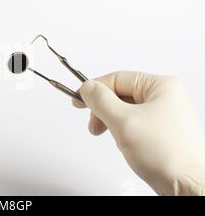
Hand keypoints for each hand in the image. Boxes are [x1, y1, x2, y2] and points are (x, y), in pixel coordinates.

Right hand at [74, 71, 204, 194]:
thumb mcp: (123, 121)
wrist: (186, 185)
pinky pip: (132, 122)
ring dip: (111, 121)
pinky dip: (121, 130)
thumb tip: (87, 88)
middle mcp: (165, 97)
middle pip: (120, 93)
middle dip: (103, 109)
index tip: (78, 100)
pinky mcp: (160, 130)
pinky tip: (123, 141)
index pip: (117, 79)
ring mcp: (163, 114)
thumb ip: (100, 101)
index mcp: (161, 86)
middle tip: (94, 124)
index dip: (95, 89)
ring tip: (111, 135)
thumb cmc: (166, 154)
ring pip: (124, 109)